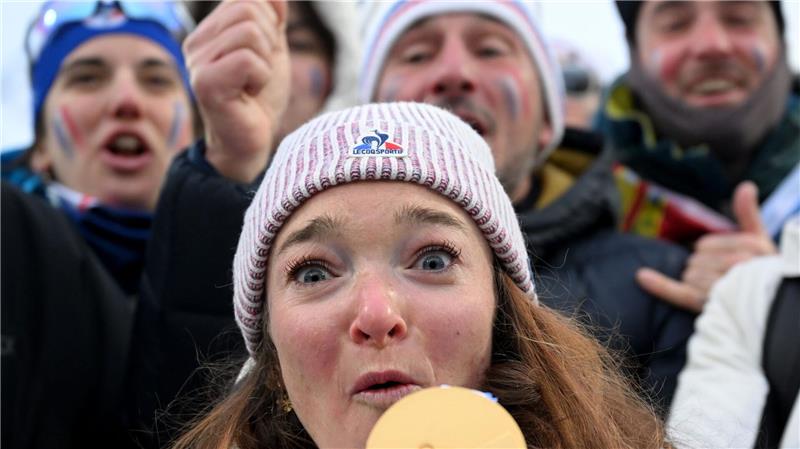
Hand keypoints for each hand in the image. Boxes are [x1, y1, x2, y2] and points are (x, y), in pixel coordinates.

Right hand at [184, 0, 289, 182]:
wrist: (252, 141)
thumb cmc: (260, 99)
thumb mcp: (272, 50)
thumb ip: (272, 18)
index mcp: (210, 32)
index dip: (270, 22)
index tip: (264, 54)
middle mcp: (196, 43)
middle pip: (248, 10)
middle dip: (269, 41)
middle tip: (259, 72)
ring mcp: (197, 62)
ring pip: (250, 33)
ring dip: (265, 62)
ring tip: (253, 84)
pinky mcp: (205, 83)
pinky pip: (248, 60)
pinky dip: (261, 77)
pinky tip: (249, 94)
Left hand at [637, 181, 776, 312]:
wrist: (771, 307)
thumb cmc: (761, 272)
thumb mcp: (760, 242)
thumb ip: (749, 214)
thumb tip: (745, 186)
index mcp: (750, 246)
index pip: (704, 245)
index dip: (709, 254)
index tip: (726, 265)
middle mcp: (739, 265)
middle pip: (695, 261)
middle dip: (703, 269)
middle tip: (722, 282)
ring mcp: (725, 288)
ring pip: (689, 276)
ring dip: (697, 284)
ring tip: (719, 293)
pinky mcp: (710, 305)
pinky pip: (681, 293)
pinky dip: (660, 285)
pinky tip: (642, 276)